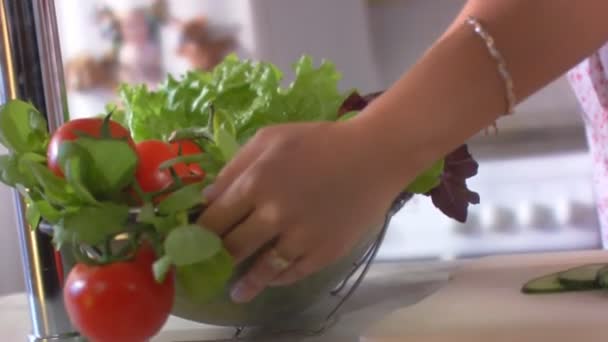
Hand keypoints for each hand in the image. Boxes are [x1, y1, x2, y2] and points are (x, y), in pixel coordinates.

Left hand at [197, 121, 408, 302]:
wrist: (374, 155)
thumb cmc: (319, 141)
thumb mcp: (271, 138)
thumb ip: (235, 167)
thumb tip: (207, 200)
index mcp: (256, 182)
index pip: (213, 220)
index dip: (197, 234)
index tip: (191, 243)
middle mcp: (273, 214)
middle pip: (232, 247)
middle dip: (216, 258)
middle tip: (209, 266)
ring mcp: (300, 238)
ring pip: (260, 269)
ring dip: (244, 283)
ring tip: (236, 292)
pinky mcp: (323, 253)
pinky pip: (291, 273)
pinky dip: (275, 279)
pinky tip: (269, 280)